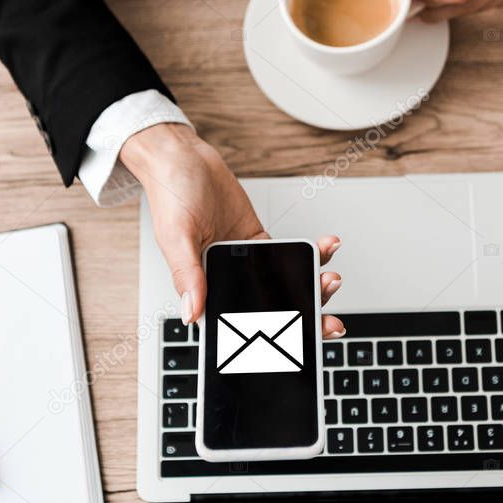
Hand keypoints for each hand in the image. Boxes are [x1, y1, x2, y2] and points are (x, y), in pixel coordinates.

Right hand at [120, 123, 345, 337]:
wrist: (183, 158)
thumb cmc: (171, 194)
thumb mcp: (176, 236)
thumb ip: (187, 275)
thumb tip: (192, 313)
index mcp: (203, 287)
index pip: (238, 323)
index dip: (268, 338)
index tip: (298, 344)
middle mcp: (226, 278)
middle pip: (269, 308)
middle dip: (302, 318)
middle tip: (329, 323)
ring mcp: (246, 260)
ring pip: (285, 282)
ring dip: (311, 284)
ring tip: (331, 279)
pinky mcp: (258, 240)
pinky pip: (288, 252)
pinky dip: (310, 252)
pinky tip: (326, 247)